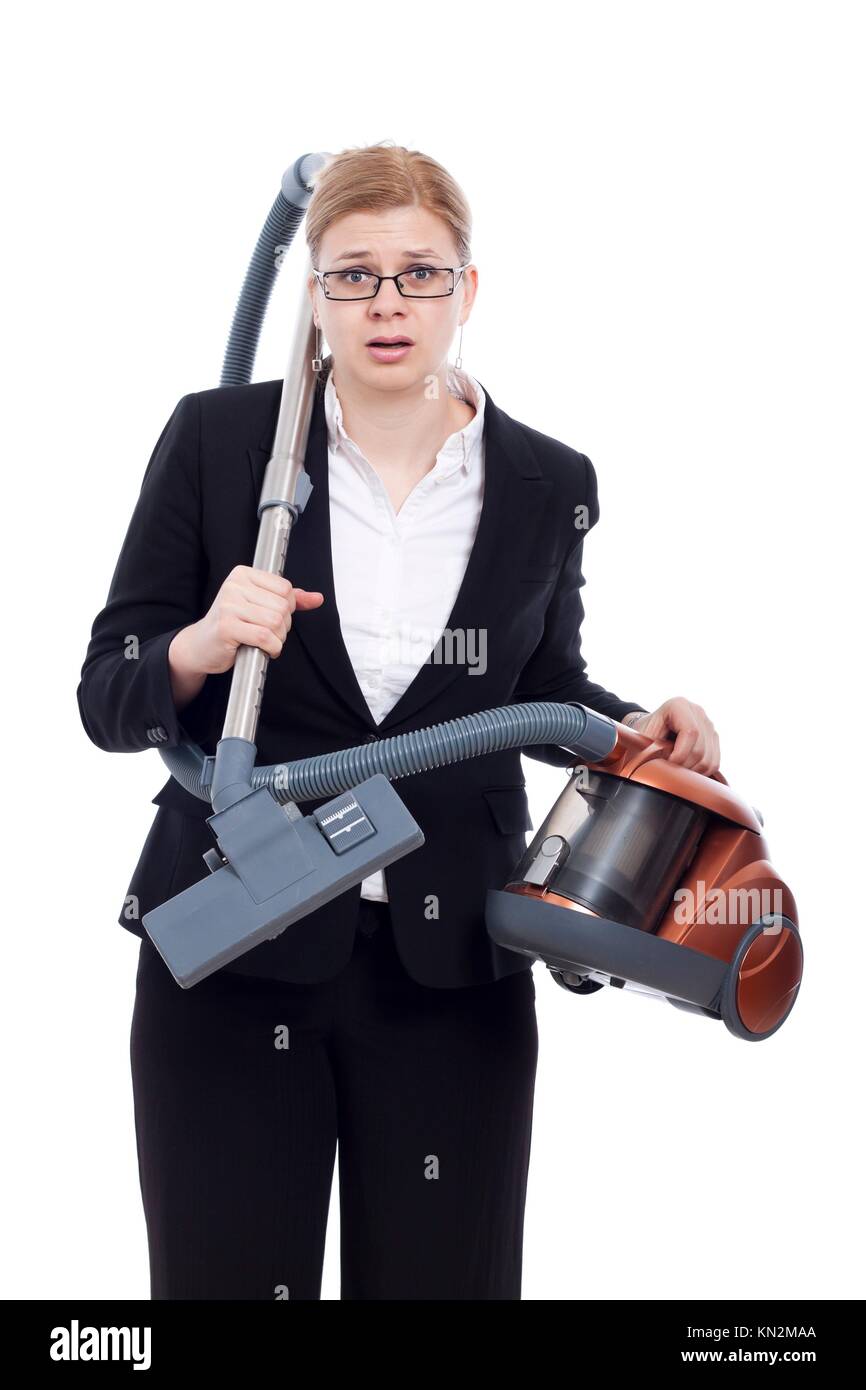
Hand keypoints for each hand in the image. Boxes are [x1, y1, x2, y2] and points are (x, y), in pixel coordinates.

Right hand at [168, 567, 323, 707]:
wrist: (201, 645)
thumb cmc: (231, 624)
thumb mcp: (260, 605)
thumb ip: (289, 600)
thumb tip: (317, 598)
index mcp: (243, 574)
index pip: (285, 588)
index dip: (288, 607)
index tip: (274, 616)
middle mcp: (234, 586)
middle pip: (283, 606)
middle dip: (283, 625)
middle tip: (269, 632)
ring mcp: (228, 606)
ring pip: (276, 622)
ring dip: (278, 638)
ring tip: (266, 641)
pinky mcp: (226, 627)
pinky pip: (265, 637)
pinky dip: (272, 648)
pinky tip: (265, 649)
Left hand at [624, 697, 719, 774]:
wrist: (651, 728)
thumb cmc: (645, 731)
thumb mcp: (643, 736)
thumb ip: (653, 748)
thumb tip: (666, 767)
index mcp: (679, 705)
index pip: (690, 732)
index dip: (681, 754)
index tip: (668, 763)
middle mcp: (698, 712)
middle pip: (701, 749)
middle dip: (684, 765)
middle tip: (669, 769)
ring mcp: (708, 725)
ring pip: (709, 759)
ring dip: (692, 771)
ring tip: (676, 770)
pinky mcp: (713, 739)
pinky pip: (714, 763)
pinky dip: (701, 772)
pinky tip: (686, 769)